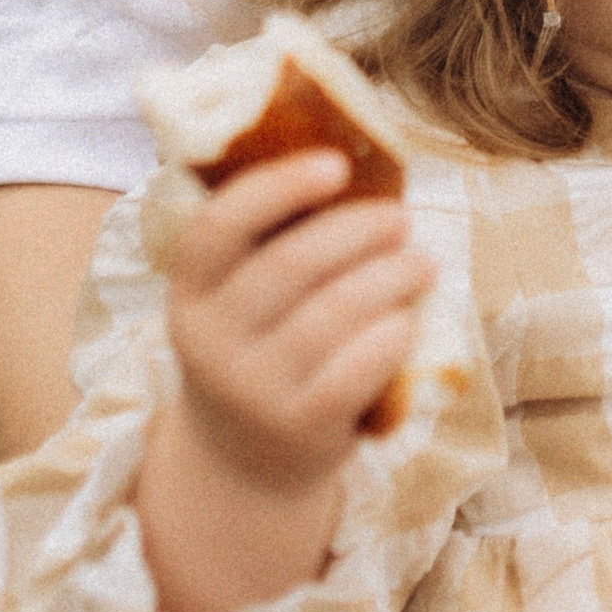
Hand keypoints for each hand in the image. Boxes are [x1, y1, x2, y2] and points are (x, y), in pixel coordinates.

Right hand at [164, 146, 432, 495]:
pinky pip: (356, 370)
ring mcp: (252, 389)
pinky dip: (392, 336)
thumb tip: (353, 151)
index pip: (219, 226)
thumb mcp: (239, 298)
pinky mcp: (299, 427)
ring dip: (392, 277)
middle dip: (360, 230)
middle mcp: (210, 340)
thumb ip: (274, 239)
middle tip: (400, 218)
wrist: (247, 459)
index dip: (278, 187)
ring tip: (420, 264)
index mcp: (190, 290)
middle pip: (292, 264)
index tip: (336, 163)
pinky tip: (408, 322)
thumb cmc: (261, 345)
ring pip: (334, 313)